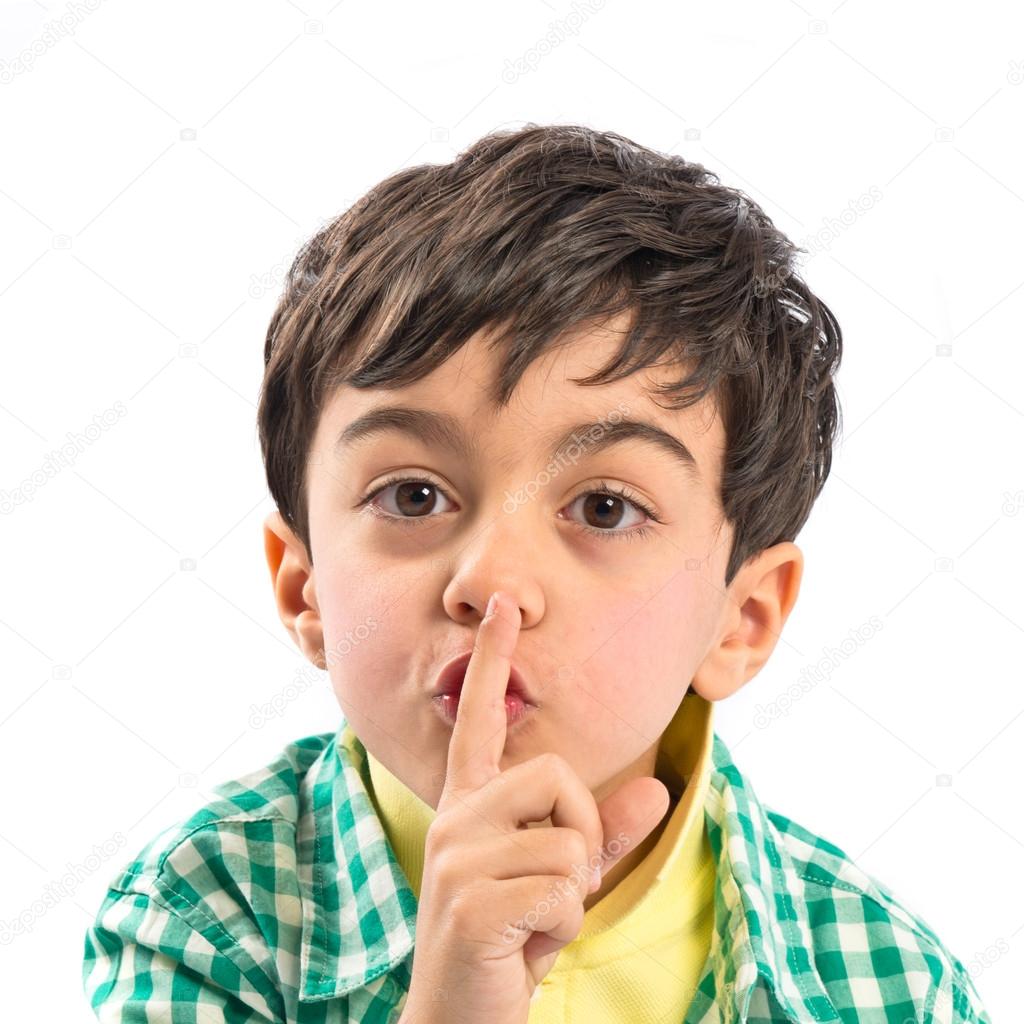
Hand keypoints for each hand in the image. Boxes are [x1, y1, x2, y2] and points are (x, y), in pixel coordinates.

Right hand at [400, 591, 670, 1023]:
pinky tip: (522, 947)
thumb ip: (605, 833)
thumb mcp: (561, 880)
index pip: (482, 718)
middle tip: (551, 886)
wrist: (459, 1019)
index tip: (504, 606)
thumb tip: (657, 786)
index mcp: (473, 803)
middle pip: (560, 777)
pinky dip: (562, 927)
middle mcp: (458, 817)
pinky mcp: (469, 900)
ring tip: (532, 922)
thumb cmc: (509, 940)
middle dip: (582, 836)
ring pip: (570, 843)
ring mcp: (457, 856)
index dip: (495, 659)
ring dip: (571, 895)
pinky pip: (563, 891)